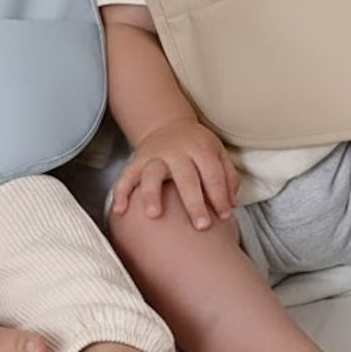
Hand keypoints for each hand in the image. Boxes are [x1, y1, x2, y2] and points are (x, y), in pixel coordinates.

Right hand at [110, 119, 238, 229]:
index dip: (220, 196)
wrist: (169, 125)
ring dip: (152, 194)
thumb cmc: (198, 146)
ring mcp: (155, 155)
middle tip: (202, 226)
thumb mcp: (218, 152)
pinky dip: (121, 191)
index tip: (224, 217)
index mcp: (200, 148)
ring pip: (152, 174)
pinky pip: (127, 176)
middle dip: (194, 202)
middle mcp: (177, 151)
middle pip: (186, 177)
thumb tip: (230, 204)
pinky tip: (120, 210)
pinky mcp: (138, 160)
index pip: (212, 174)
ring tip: (154, 215)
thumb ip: (228, 176)